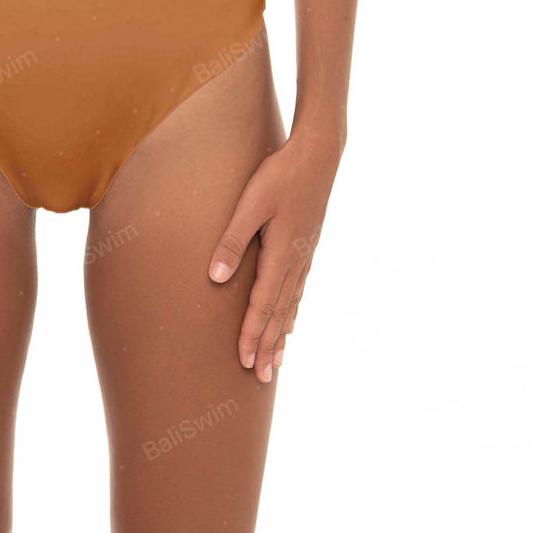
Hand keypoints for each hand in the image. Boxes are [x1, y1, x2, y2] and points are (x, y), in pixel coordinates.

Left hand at [208, 134, 337, 382]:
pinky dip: (292, 311)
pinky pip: (299, 290)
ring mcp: (304, 255)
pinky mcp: (307, 246)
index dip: (252, 334)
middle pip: (280, 313)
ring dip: (282, 333)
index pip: (263, 305)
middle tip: (261, 376)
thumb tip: (214, 279)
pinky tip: (291, 320)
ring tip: (277, 360)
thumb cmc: (280, 176)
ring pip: (291, 304)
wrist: (318, 155)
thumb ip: (232, 242)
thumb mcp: (250, 205)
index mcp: (281, 255)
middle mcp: (295, 261)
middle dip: (268, 345)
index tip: (245, 361)